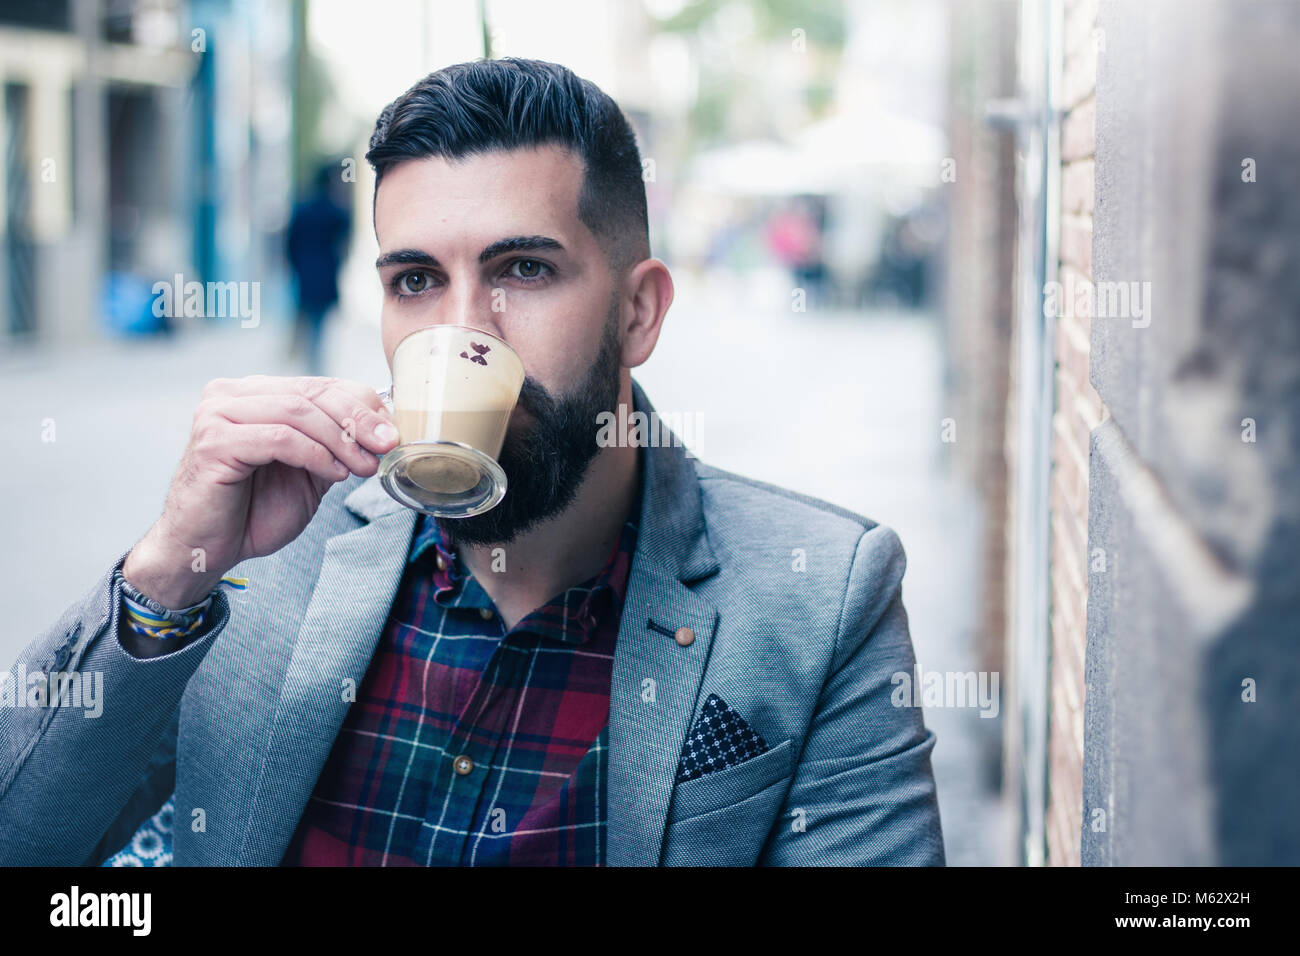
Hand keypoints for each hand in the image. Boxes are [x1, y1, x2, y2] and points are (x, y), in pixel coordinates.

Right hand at [122, 375, 397, 608]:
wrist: (206, 549)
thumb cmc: (253, 511)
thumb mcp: (310, 471)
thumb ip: (336, 444)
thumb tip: (383, 428)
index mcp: (255, 393)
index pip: (320, 384)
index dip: (363, 405)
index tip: (392, 433)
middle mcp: (231, 394)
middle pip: (312, 393)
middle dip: (359, 420)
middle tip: (387, 445)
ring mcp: (217, 414)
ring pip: (299, 412)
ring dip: (341, 440)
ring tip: (363, 467)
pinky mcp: (213, 441)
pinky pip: (280, 438)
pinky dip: (316, 455)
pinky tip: (334, 475)